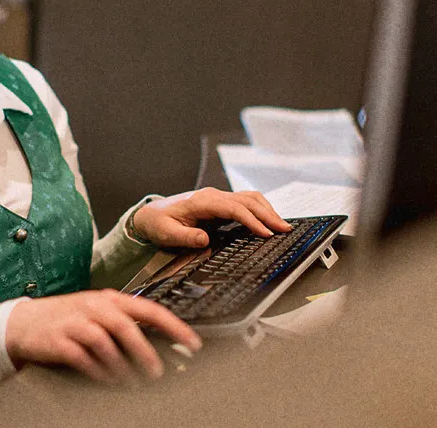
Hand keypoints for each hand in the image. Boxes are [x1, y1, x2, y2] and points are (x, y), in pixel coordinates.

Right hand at [5, 290, 199, 382]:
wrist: (22, 323)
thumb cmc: (66, 319)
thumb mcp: (97, 313)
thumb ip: (124, 323)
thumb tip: (160, 343)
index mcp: (110, 299)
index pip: (149, 309)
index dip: (174, 326)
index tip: (192, 343)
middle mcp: (94, 307)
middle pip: (126, 326)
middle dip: (146, 351)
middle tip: (159, 372)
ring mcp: (75, 322)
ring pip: (106, 343)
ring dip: (123, 366)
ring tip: (134, 382)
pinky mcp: (59, 340)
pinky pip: (83, 358)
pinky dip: (98, 371)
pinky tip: (108, 382)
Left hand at [130, 188, 292, 247]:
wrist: (151, 215)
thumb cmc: (158, 224)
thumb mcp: (166, 234)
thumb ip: (185, 237)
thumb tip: (205, 240)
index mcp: (202, 201)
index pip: (234, 208)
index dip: (251, 220)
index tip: (265, 233)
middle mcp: (213, 196)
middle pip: (247, 200)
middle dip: (268, 214)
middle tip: (284, 229)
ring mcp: (218, 198)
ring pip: (249, 198)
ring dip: (267, 210)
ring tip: (282, 225)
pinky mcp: (221, 204)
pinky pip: (245, 203)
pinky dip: (260, 210)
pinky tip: (268, 221)